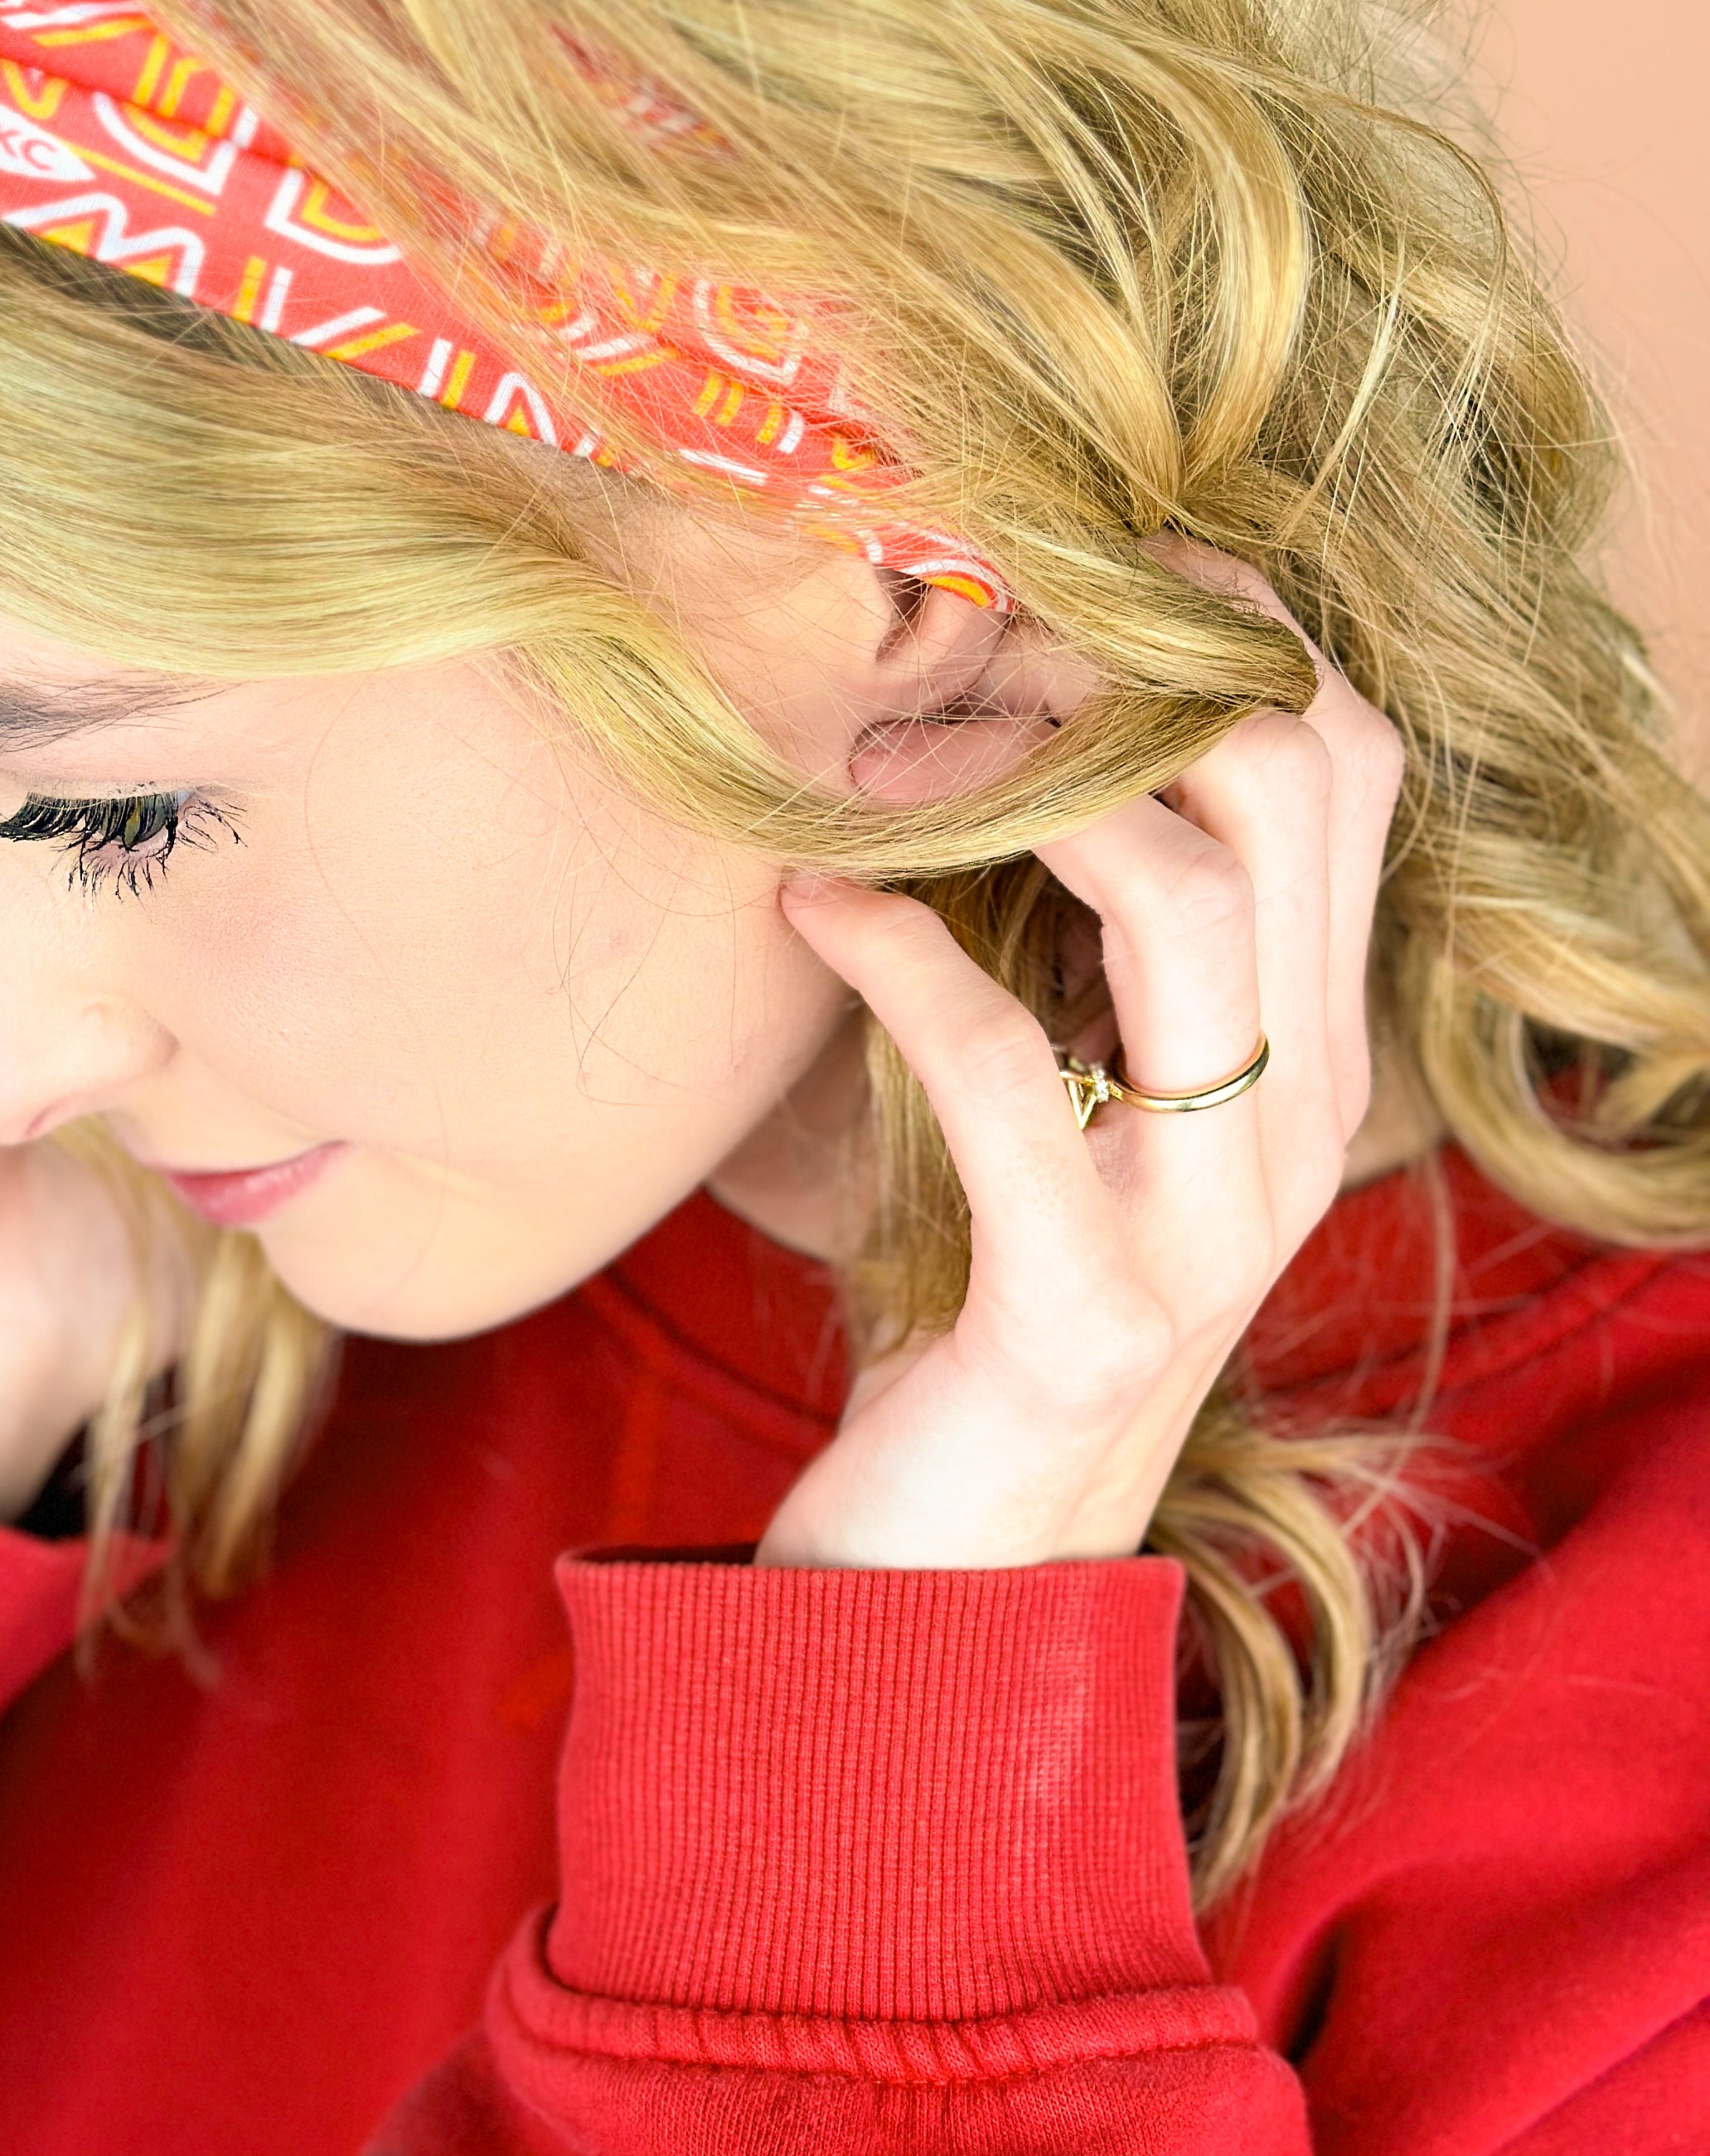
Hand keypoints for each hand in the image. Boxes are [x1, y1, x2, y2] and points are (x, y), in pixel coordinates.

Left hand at [757, 555, 1405, 1573]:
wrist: (956, 1575)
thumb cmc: (982, 1296)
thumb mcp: (1068, 1092)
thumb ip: (1080, 942)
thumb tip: (977, 720)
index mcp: (1306, 1046)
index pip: (1345, 757)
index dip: (1217, 628)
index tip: (1053, 580)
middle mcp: (1302, 1116)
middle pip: (1295, 781)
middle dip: (1118, 668)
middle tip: (952, 655)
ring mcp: (1214, 1219)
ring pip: (1193, 899)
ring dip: (1017, 788)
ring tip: (874, 775)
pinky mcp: (1091, 1307)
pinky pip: (1011, 1069)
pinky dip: (899, 954)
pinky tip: (810, 906)